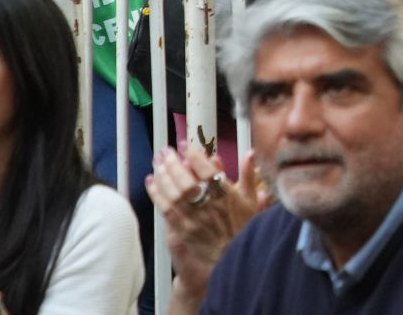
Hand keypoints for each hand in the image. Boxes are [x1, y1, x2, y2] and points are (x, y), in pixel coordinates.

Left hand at [146, 147, 264, 298]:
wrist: (230, 258)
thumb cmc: (242, 229)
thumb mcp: (251, 201)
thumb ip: (248, 175)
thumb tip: (250, 154)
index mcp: (226, 195)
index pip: (207, 170)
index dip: (194, 155)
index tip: (185, 145)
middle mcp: (208, 205)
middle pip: (186, 179)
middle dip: (173, 162)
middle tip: (166, 151)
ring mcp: (193, 219)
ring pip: (173, 193)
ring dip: (162, 175)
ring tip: (157, 163)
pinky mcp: (182, 230)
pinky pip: (165, 208)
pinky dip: (156, 193)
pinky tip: (151, 182)